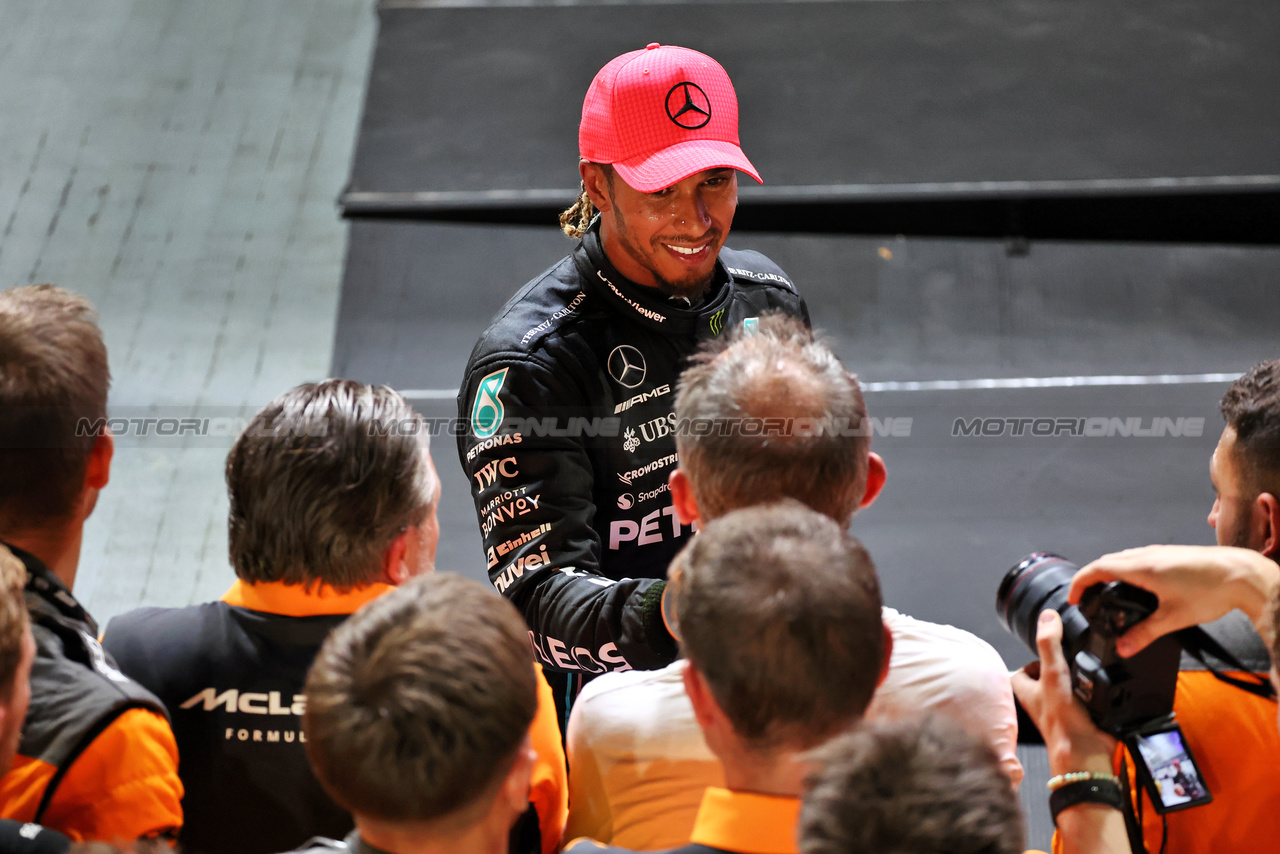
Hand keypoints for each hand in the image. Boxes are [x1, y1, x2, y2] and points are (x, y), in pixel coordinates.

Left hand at [1010, 610, 1115, 776]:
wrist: (1088, 757)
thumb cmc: (1063, 723)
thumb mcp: (1053, 675)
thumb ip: (1049, 645)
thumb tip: (1047, 617)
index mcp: (1028, 692)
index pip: (1021, 672)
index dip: (1032, 660)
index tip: (1048, 648)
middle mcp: (1044, 703)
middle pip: (1047, 680)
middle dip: (1060, 668)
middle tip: (1073, 657)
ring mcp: (1065, 712)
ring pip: (1068, 690)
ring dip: (1080, 681)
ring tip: (1090, 671)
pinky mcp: (1085, 719)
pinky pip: (1089, 702)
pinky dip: (1097, 695)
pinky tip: (1107, 688)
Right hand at [1069, 545, 1279, 655]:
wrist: (1242, 575)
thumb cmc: (1213, 590)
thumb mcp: (1174, 618)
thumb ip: (1145, 634)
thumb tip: (1125, 648)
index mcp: (1141, 567)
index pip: (1097, 569)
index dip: (1080, 583)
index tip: (1073, 598)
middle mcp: (1147, 556)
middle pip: (1106, 561)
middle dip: (1091, 578)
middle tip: (1086, 596)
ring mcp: (1160, 553)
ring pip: (1123, 558)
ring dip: (1108, 571)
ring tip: (1107, 591)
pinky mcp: (1171, 555)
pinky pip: (1138, 558)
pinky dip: (1126, 569)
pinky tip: (1137, 585)